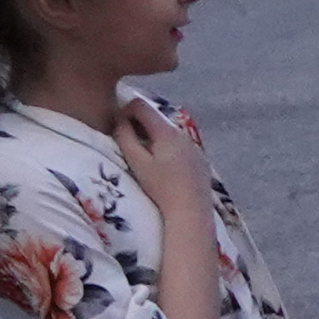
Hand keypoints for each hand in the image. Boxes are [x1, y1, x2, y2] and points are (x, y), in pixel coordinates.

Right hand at [110, 96, 211, 221]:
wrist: (191, 212)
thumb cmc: (160, 188)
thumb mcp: (136, 162)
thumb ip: (124, 137)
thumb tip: (118, 119)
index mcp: (166, 131)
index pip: (141, 106)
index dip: (124, 110)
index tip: (117, 125)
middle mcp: (183, 134)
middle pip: (156, 118)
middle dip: (139, 124)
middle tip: (128, 141)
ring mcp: (195, 146)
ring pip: (168, 132)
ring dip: (153, 137)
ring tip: (145, 156)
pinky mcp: (201, 160)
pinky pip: (180, 145)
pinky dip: (168, 148)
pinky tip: (164, 168)